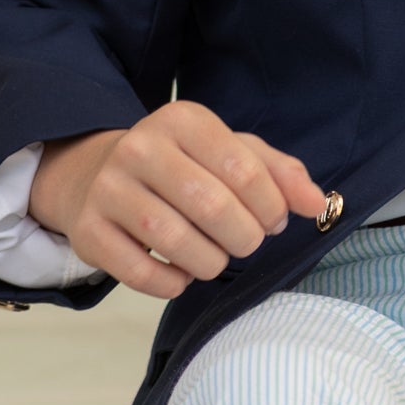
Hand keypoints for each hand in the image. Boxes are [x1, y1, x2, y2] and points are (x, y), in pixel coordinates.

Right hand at [29, 100, 328, 298]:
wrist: (99, 174)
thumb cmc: (185, 167)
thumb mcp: (233, 154)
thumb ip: (280, 174)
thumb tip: (317, 203)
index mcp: (183, 120)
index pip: (243, 168)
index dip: (271, 205)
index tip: (274, 220)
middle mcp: (140, 147)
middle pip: (211, 205)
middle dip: (245, 237)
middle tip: (247, 243)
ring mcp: (108, 189)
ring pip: (175, 241)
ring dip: (211, 262)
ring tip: (216, 258)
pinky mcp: (87, 231)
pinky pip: (140, 273)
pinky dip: (173, 284)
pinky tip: (182, 273)